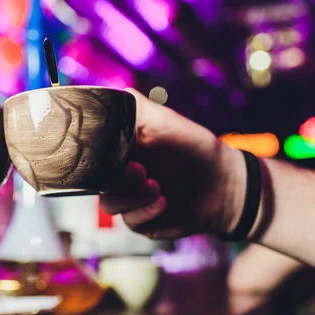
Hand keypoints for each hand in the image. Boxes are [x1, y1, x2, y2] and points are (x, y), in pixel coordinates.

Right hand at [101, 88, 245, 239]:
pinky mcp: (141, 220)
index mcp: (117, 151)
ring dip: (132, 196)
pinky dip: (146, 212)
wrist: (223, 183)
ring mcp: (128, 200)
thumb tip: (108, 93)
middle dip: (116, 179)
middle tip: (140, 170)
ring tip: (156, 185)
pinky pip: (130, 222)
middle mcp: (118, 176)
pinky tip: (163, 201)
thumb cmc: (193, 146)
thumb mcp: (162, 118)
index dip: (97, 157)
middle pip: (94, 183)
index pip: (91, 155)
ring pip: (110, 205)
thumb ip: (133, 105)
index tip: (113, 152)